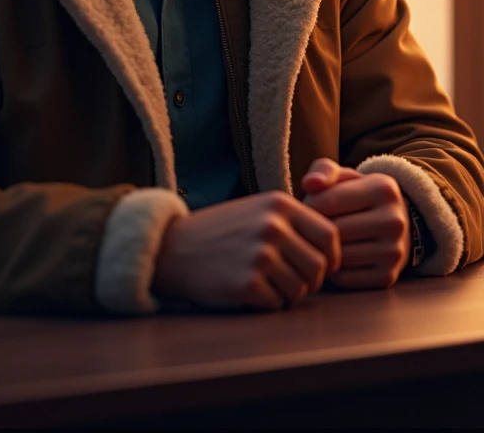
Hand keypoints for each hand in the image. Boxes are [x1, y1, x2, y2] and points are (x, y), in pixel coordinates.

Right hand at [153, 191, 340, 310]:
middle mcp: (273, 226)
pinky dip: (267, 303)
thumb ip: (294, 221)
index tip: (322, 267)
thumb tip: (335, 248)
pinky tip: (247, 290)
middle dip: (309, 280)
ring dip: (287, 294)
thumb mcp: (259, 209)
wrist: (175, 248)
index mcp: (280, 204)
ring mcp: (260, 255)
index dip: (331, 257)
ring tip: (264, 282)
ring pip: (301, 290)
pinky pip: (277, 304)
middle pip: (319, 267)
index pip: (329, 235)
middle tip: (288, 279)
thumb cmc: (222, 231)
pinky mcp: (247, 284)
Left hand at [302, 158, 410, 289]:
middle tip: (308, 226)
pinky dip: (331, 270)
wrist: (389, 223)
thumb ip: (323, 170)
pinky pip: (344, 278)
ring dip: (321, 250)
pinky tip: (331, 257)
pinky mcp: (388, 276)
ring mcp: (394, 252)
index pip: (330, 200)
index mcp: (384, 189)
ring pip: (339, 256)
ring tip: (318, 240)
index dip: (309, 205)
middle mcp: (395, 221)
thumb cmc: (355, 195)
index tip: (305, 207)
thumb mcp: (342, 176)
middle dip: (314, 228)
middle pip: (335, 231)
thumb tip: (309, 184)